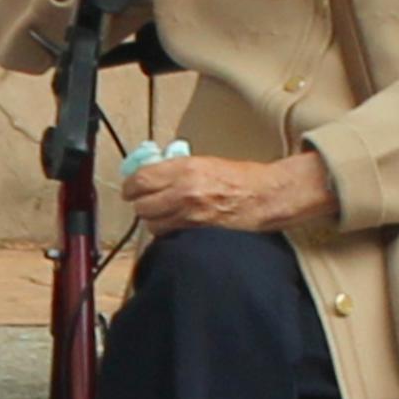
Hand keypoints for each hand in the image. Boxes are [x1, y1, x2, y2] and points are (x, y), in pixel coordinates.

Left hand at [126, 150, 335, 236]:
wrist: (266, 196)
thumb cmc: (243, 178)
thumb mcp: (205, 162)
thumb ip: (177, 170)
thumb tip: (153, 176)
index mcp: (185, 169)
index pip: (140, 180)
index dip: (131, 186)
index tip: (132, 189)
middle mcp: (184, 192)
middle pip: (141, 205)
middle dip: (142, 204)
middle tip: (147, 202)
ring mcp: (190, 215)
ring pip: (152, 224)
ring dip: (154, 220)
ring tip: (164, 215)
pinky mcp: (197, 233)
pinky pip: (168, 235)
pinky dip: (167, 232)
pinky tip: (176, 226)